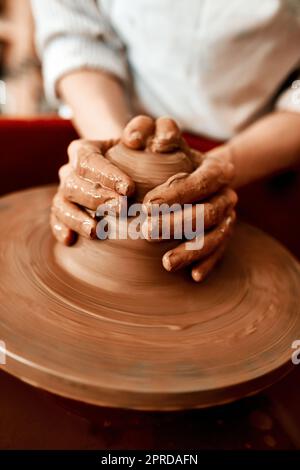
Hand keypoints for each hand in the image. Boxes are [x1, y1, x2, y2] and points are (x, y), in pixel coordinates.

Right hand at [51, 139, 134, 244]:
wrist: (129, 170)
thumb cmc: (138, 155)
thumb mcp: (143, 137)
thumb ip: (143, 130)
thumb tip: (134, 140)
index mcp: (84, 150)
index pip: (89, 160)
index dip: (106, 175)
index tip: (129, 189)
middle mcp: (70, 170)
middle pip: (74, 183)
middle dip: (96, 198)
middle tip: (121, 209)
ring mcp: (64, 192)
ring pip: (62, 204)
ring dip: (77, 218)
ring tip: (95, 231)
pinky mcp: (63, 211)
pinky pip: (57, 220)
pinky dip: (61, 229)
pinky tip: (71, 240)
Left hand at [140, 119, 236, 281]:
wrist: (192, 173)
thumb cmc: (167, 155)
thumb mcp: (157, 137)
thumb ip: (145, 131)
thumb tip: (132, 140)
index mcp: (216, 169)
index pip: (201, 181)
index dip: (178, 193)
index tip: (147, 204)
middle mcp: (227, 193)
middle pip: (209, 212)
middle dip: (179, 224)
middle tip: (147, 233)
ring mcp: (228, 216)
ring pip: (217, 235)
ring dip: (192, 250)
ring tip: (166, 263)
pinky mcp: (225, 235)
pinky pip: (221, 252)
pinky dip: (208, 263)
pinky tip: (194, 276)